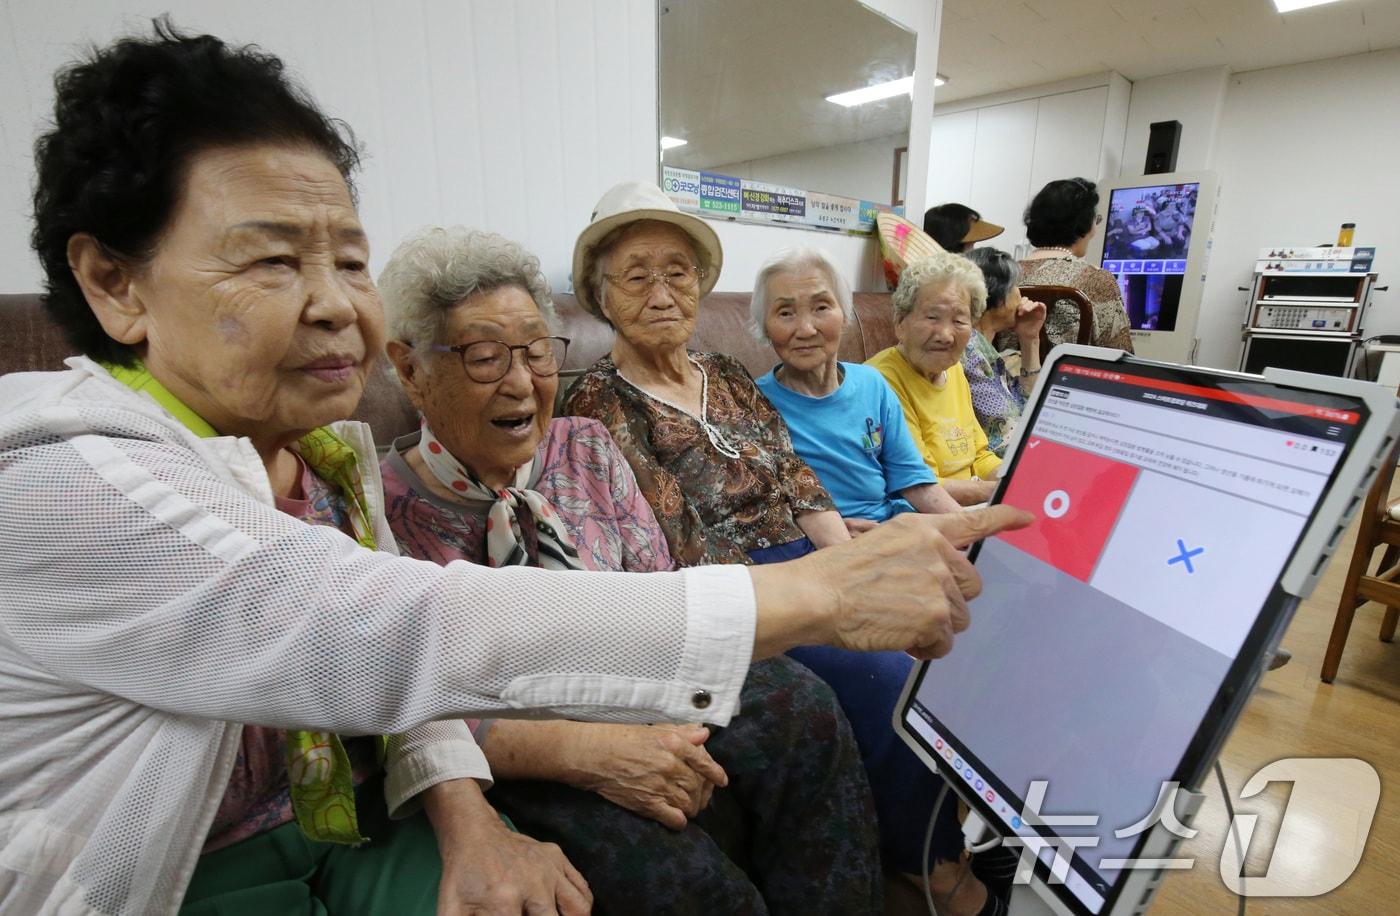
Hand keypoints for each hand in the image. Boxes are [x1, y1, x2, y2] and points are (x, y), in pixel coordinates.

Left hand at [424, 779, 591, 915]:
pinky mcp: (557, 858)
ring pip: (578, 909)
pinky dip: (582, 904)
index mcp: (503, 902)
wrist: (474, 832)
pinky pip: (582, 888)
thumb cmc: (463, 875)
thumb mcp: (452, 908)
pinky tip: (570, 912)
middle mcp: (533, 885)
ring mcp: (549, 869)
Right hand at [571, 724, 727, 829]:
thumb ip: (681, 732)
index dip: (716, 773)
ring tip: (691, 806)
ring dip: (693, 807)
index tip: (721, 780)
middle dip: (703, 792)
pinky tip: (678, 818)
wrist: (593, 755)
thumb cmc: (619, 738)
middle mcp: (670, 766)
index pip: (704, 762)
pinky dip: (680, 821)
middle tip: (702, 794)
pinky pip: (674, 818)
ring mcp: (659, 786)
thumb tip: (704, 733)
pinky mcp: (647, 804)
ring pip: (689, 803)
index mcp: (673, 745)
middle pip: (698, 785)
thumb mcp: (653, 729)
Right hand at [749, 505, 1032, 660]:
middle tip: (910, 607)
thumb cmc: (836, 574)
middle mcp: (937, 551)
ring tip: (897, 623)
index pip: (973, 521)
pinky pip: (945, 643)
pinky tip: (898, 639)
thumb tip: (941, 576)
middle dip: (947, 601)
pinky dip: (925, 648)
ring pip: (958, 618)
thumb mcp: (880, 542)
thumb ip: (916, 550)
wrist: (817, 596)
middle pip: (970, 586)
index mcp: (922, 529)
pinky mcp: (935, 617)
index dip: (1004, 518)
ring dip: (935, 627)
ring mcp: (938, 584)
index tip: (1027, 517)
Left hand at [1013, 298, 1046, 342]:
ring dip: (1029, 305)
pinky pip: (1043, 306)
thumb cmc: (1019, 327)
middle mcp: (1030, 307)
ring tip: (1025, 310)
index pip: (1022, 300)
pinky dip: (1040, 304)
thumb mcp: (1014, 318)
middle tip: (1020, 309)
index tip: (1016, 308)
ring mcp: (1036, 309)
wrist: (1026, 335)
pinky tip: (1036, 305)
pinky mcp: (1042, 313)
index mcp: (1023, 307)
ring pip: (1034, 303)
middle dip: (1024, 304)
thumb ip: (1014, 311)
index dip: (1020, 302)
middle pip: (1028, 300)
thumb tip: (1009, 304)